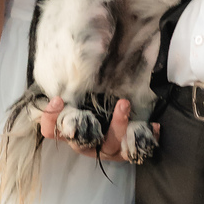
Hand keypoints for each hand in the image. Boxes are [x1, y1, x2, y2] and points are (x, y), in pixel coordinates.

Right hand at [39, 97, 157, 160]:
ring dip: (118, 124)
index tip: (58, 99)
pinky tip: (154, 125)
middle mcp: (84, 143)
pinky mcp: (124, 153)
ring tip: (124, 104)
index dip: (51, 118)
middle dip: (86, 124)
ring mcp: (105, 150)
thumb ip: (75, 86)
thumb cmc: (92, 108)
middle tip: (88, 102)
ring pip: (109, 144)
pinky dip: (145, 135)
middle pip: (80, 140)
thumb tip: (85, 50)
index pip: (50, 130)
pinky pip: (135, 148)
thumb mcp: (81, 97)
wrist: (118, 131)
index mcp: (69, 132)